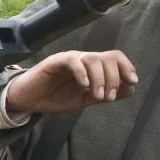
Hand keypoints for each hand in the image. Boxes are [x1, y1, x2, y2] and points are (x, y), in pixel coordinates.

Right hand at [5, 50, 137, 114]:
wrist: (27, 101)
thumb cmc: (53, 98)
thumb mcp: (84, 100)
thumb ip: (105, 95)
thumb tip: (131, 89)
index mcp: (91, 67)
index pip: (115, 58)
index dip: (127, 67)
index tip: (132, 82)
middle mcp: (83, 60)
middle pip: (108, 57)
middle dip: (114, 78)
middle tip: (107, 97)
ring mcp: (69, 59)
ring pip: (94, 58)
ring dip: (101, 79)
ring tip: (96, 96)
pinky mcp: (54, 62)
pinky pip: (74, 61)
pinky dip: (83, 74)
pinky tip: (84, 87)